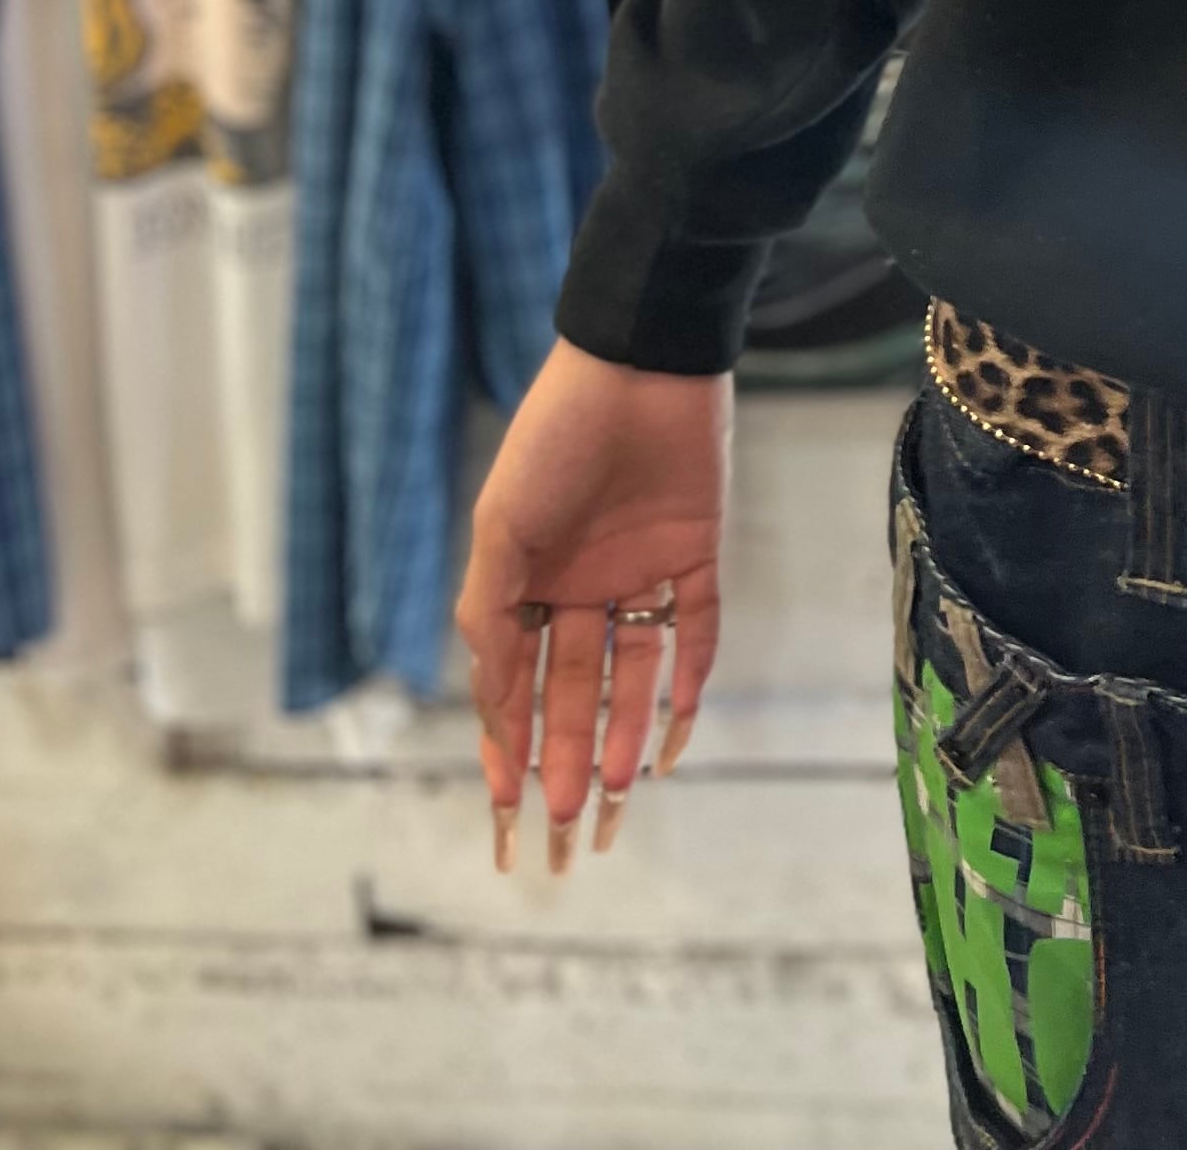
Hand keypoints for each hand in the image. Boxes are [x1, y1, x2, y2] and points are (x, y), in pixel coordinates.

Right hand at [456, 338, 730, 874]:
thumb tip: (487, 706)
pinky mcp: (699, 551)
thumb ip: (490, 617)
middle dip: (565, 755)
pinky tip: (671, 736)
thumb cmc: (554, 439)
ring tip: (611, 795)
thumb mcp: (501, 528)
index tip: (505, 806)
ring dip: (622, 732)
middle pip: (575, 688)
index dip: (508, 743)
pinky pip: (697, 629)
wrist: (637, 362)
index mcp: (528, 580)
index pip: (516, 681)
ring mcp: (642, 570)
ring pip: (635, 672)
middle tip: (562, 824)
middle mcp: (584, 585)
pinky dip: (687, 683)